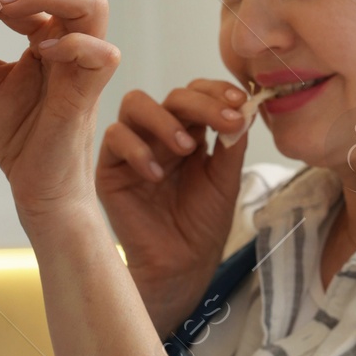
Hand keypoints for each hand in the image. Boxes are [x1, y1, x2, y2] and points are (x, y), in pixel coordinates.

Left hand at [0, 0, 118, 223]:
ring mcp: (84, 65)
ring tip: (6, 10)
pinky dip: (70, 44)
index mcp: (46, 34)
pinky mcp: (90, 93)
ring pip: (92, 4)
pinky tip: (37, 51)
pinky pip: (100, 54)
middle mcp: (70, 41)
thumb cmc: (22, 138)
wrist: (38, 189)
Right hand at [98, 78, 249, 332]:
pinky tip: (156, 176)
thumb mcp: (226, 180)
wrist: (180, 265)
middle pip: (173, 95)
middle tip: (224, 120)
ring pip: (135, 103)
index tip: (240, 102)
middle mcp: (160, 133)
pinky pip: (114, 137)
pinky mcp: (110, 167)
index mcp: (190, 131)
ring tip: (187, 149)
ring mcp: (134, 147)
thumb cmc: (202, 225)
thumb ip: (232, 143)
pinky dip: (137, 150)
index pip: (198, 93)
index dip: (217, 91)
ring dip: (164, 119)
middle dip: (202, 103)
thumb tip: (244, 107)